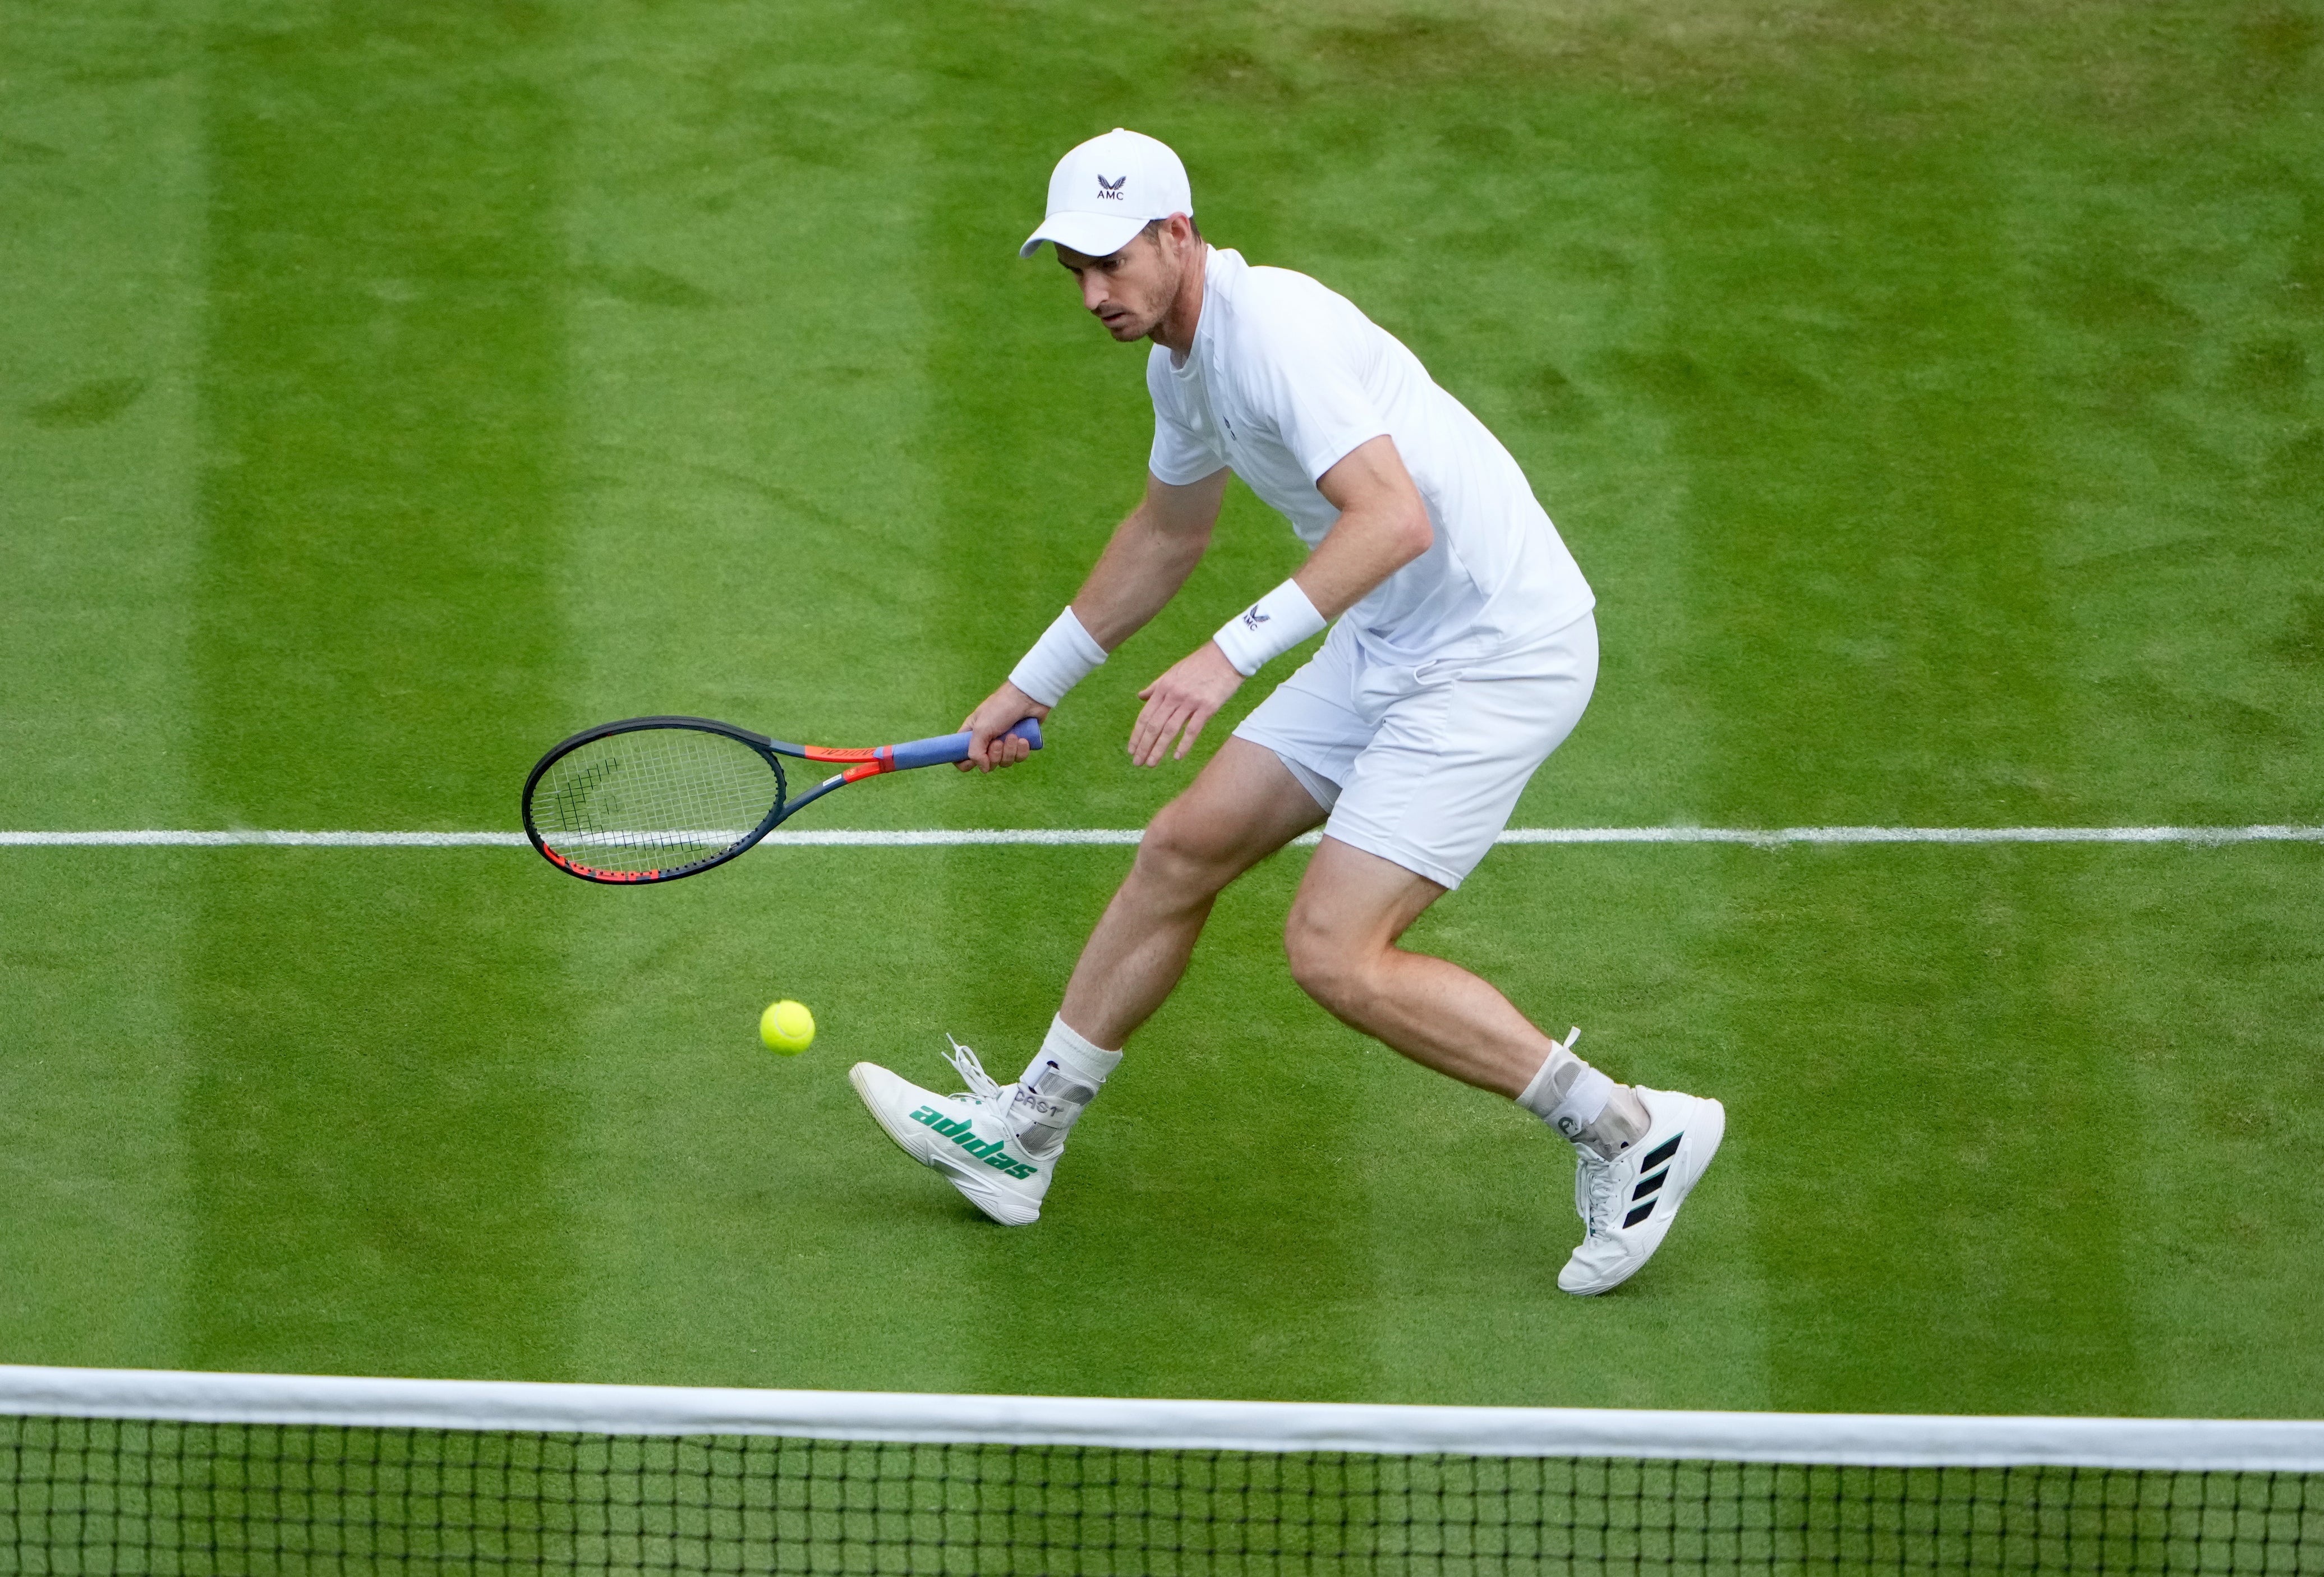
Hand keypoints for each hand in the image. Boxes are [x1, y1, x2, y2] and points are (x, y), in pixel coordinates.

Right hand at [956, 682, 1050, 771]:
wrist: (1028, 697)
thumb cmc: (1001, 708)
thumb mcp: (981, 728)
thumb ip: (975, 751)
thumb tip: (984, 769)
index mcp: (971, 734)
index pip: (960, 757)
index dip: (966, 763)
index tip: (975, 759)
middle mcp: (986, 741)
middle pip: (987, 764)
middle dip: (995, 755)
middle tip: (998, 741)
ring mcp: (1004, 743)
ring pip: (1004, 762)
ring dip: (1010, 751)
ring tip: (1013, 736)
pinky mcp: (1019, 744)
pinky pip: (1019, 758)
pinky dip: (1021, 751)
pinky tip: (1024, 739)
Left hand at [1128, 641, 1243, 766]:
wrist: (1227, 656)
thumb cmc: (1200, 664)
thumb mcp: (1173, 672)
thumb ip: (1156, 686)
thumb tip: (1140, 697)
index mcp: (1164, 687)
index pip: (1145, 716)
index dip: (1137, 735)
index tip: (1131, 749)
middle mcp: (1174, 695)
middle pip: (1154, 726)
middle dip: (1144, 746)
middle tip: (1137, 762)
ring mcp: (1190, 701)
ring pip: (1169, 730)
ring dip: (1158, 749)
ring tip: (1151, 764)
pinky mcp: (1207, 707)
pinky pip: (1192, 730)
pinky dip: (1183, 745)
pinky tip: (1176, 757)